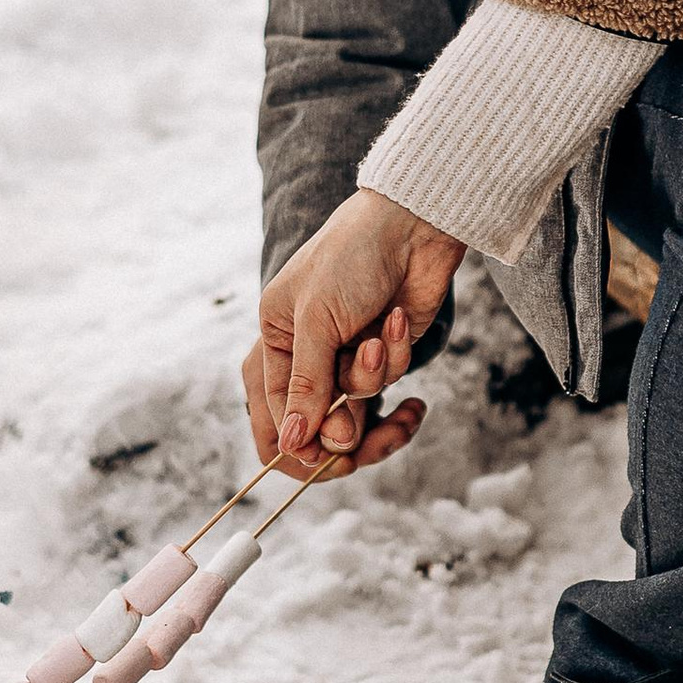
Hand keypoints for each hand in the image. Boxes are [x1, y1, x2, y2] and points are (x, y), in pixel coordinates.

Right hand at [244, 190, 464, 478]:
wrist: (410, 225)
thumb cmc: (350, 259)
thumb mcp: (317, 321)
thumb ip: (306, 386)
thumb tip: (292, 445)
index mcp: (272, 347)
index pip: (275, 425)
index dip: (302, 449)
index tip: (328, 456)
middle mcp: (305, 360)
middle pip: (319, 432)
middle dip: (348, 428)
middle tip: (364, 431)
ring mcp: (345, 360)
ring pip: (359, 409)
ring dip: (375, 376)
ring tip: (380, 337)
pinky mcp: (381, 356)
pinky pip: (388, 383)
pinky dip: (397, 355)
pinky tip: (398, 319)